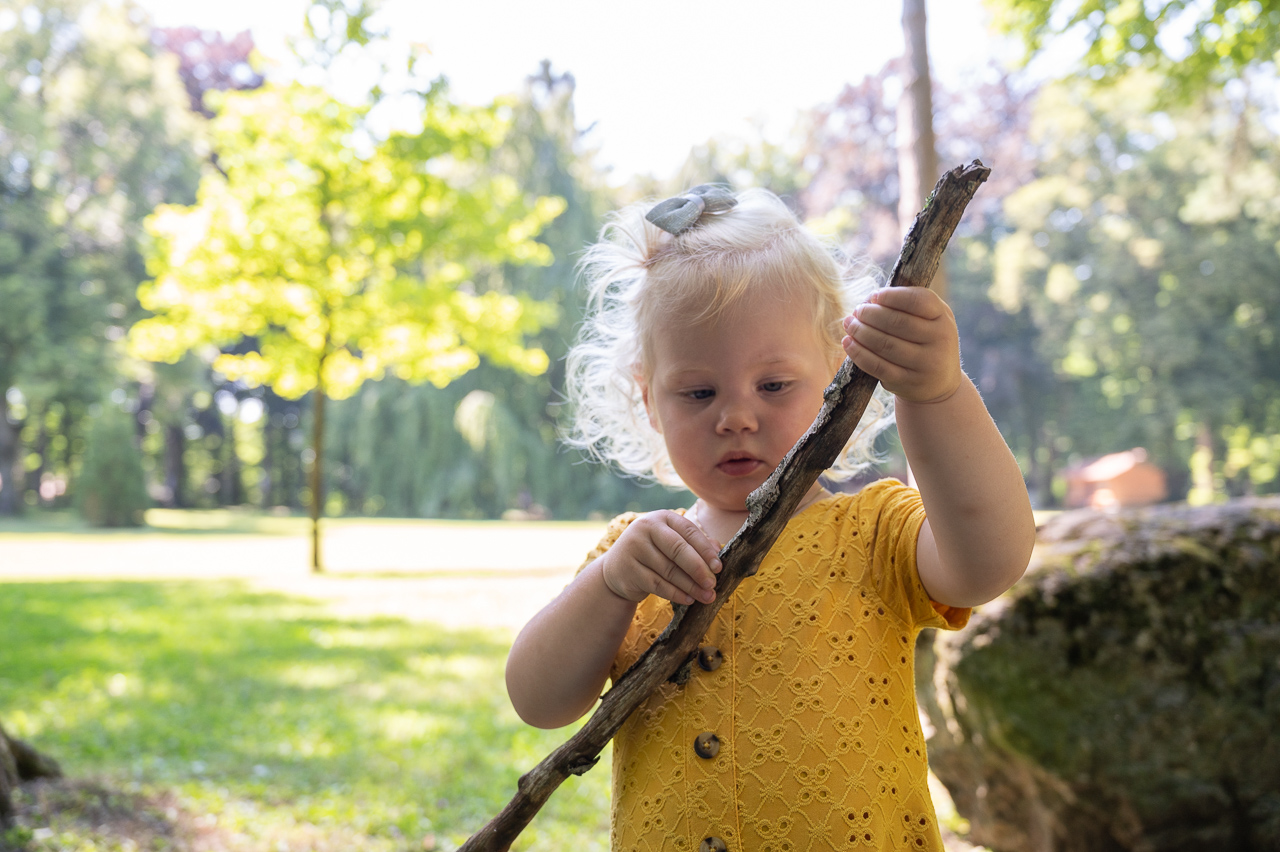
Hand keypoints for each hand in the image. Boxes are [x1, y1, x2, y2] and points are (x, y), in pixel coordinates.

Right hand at [597, 511, 722, 605]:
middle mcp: (645, 528)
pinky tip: (688, 599)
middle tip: (713, 584)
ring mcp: (634, 548)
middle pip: (678, 549)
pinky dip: (675, 593)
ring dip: (690, 586)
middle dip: (698, 569)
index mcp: (662, 517)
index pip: (688, 531)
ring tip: (706, 596)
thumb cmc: (653, 553)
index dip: (705, 549)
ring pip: (669, 570)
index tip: (719, 567)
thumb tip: (718, 549)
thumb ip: (694, 543)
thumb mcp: (671, 542)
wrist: (617, 568)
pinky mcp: (629, 569)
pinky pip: (658, 584)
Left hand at [841, 286, 962, 404]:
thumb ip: (905, 305)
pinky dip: (859, 353)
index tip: (874, 296)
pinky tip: (848, 343)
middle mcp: (940, 340)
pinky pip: (877, 366)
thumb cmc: (926, 341)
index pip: (918, 301)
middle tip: (857, 311)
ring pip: (885, 344)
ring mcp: (925, 364)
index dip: (892, 296)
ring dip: (861, 332)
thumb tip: (868, 300)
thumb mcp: (929, 319)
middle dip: (871, 314)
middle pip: (898, 322)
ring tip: (850, 324)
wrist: (939, 383)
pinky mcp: (907, 382)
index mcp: (943, 318)